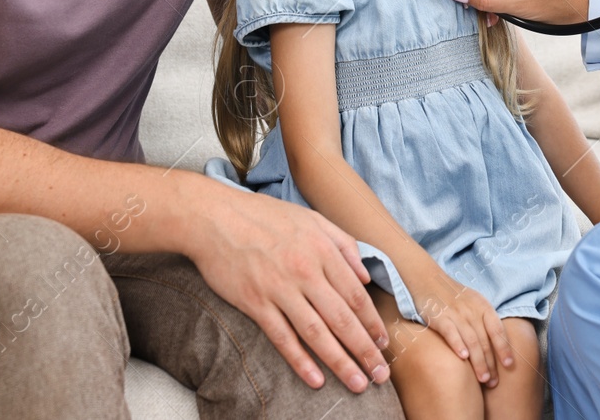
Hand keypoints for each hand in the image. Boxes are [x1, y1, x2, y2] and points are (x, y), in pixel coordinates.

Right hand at [184, 183, 390, 392]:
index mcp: (322, 250)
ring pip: (316, 333)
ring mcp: (279, 288)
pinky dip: (300, 361)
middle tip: (380, 375)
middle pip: (342, 318)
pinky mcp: (255, 302)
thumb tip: (366, 275)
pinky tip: (316, 379)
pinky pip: (282, 337)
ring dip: (340, 361)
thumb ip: (343, 243)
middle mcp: (306, 271)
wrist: (216, 217)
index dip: (373, 323)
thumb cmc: (265, 216)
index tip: (384, 344)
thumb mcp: (311, 218)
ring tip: (358, 383)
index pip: (356, 294)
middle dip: (365, 350)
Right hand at [412, 270, 513, 386]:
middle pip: (485, 340)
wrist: (427, 279)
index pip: (497, 330)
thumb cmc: (452, 296)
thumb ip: (484, 321)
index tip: (509, 365)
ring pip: (471, 340)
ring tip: (483, 379)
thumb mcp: (473, 302)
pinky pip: (450, 331)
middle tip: (493, 382)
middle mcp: (471, 310)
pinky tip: (462, 357)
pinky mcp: (439, 316)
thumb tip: (498, 345)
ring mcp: (455, 313)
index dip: (504, 348)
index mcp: (483, 306)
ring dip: (478, 361)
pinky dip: (457, 344)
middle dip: (491, 363)